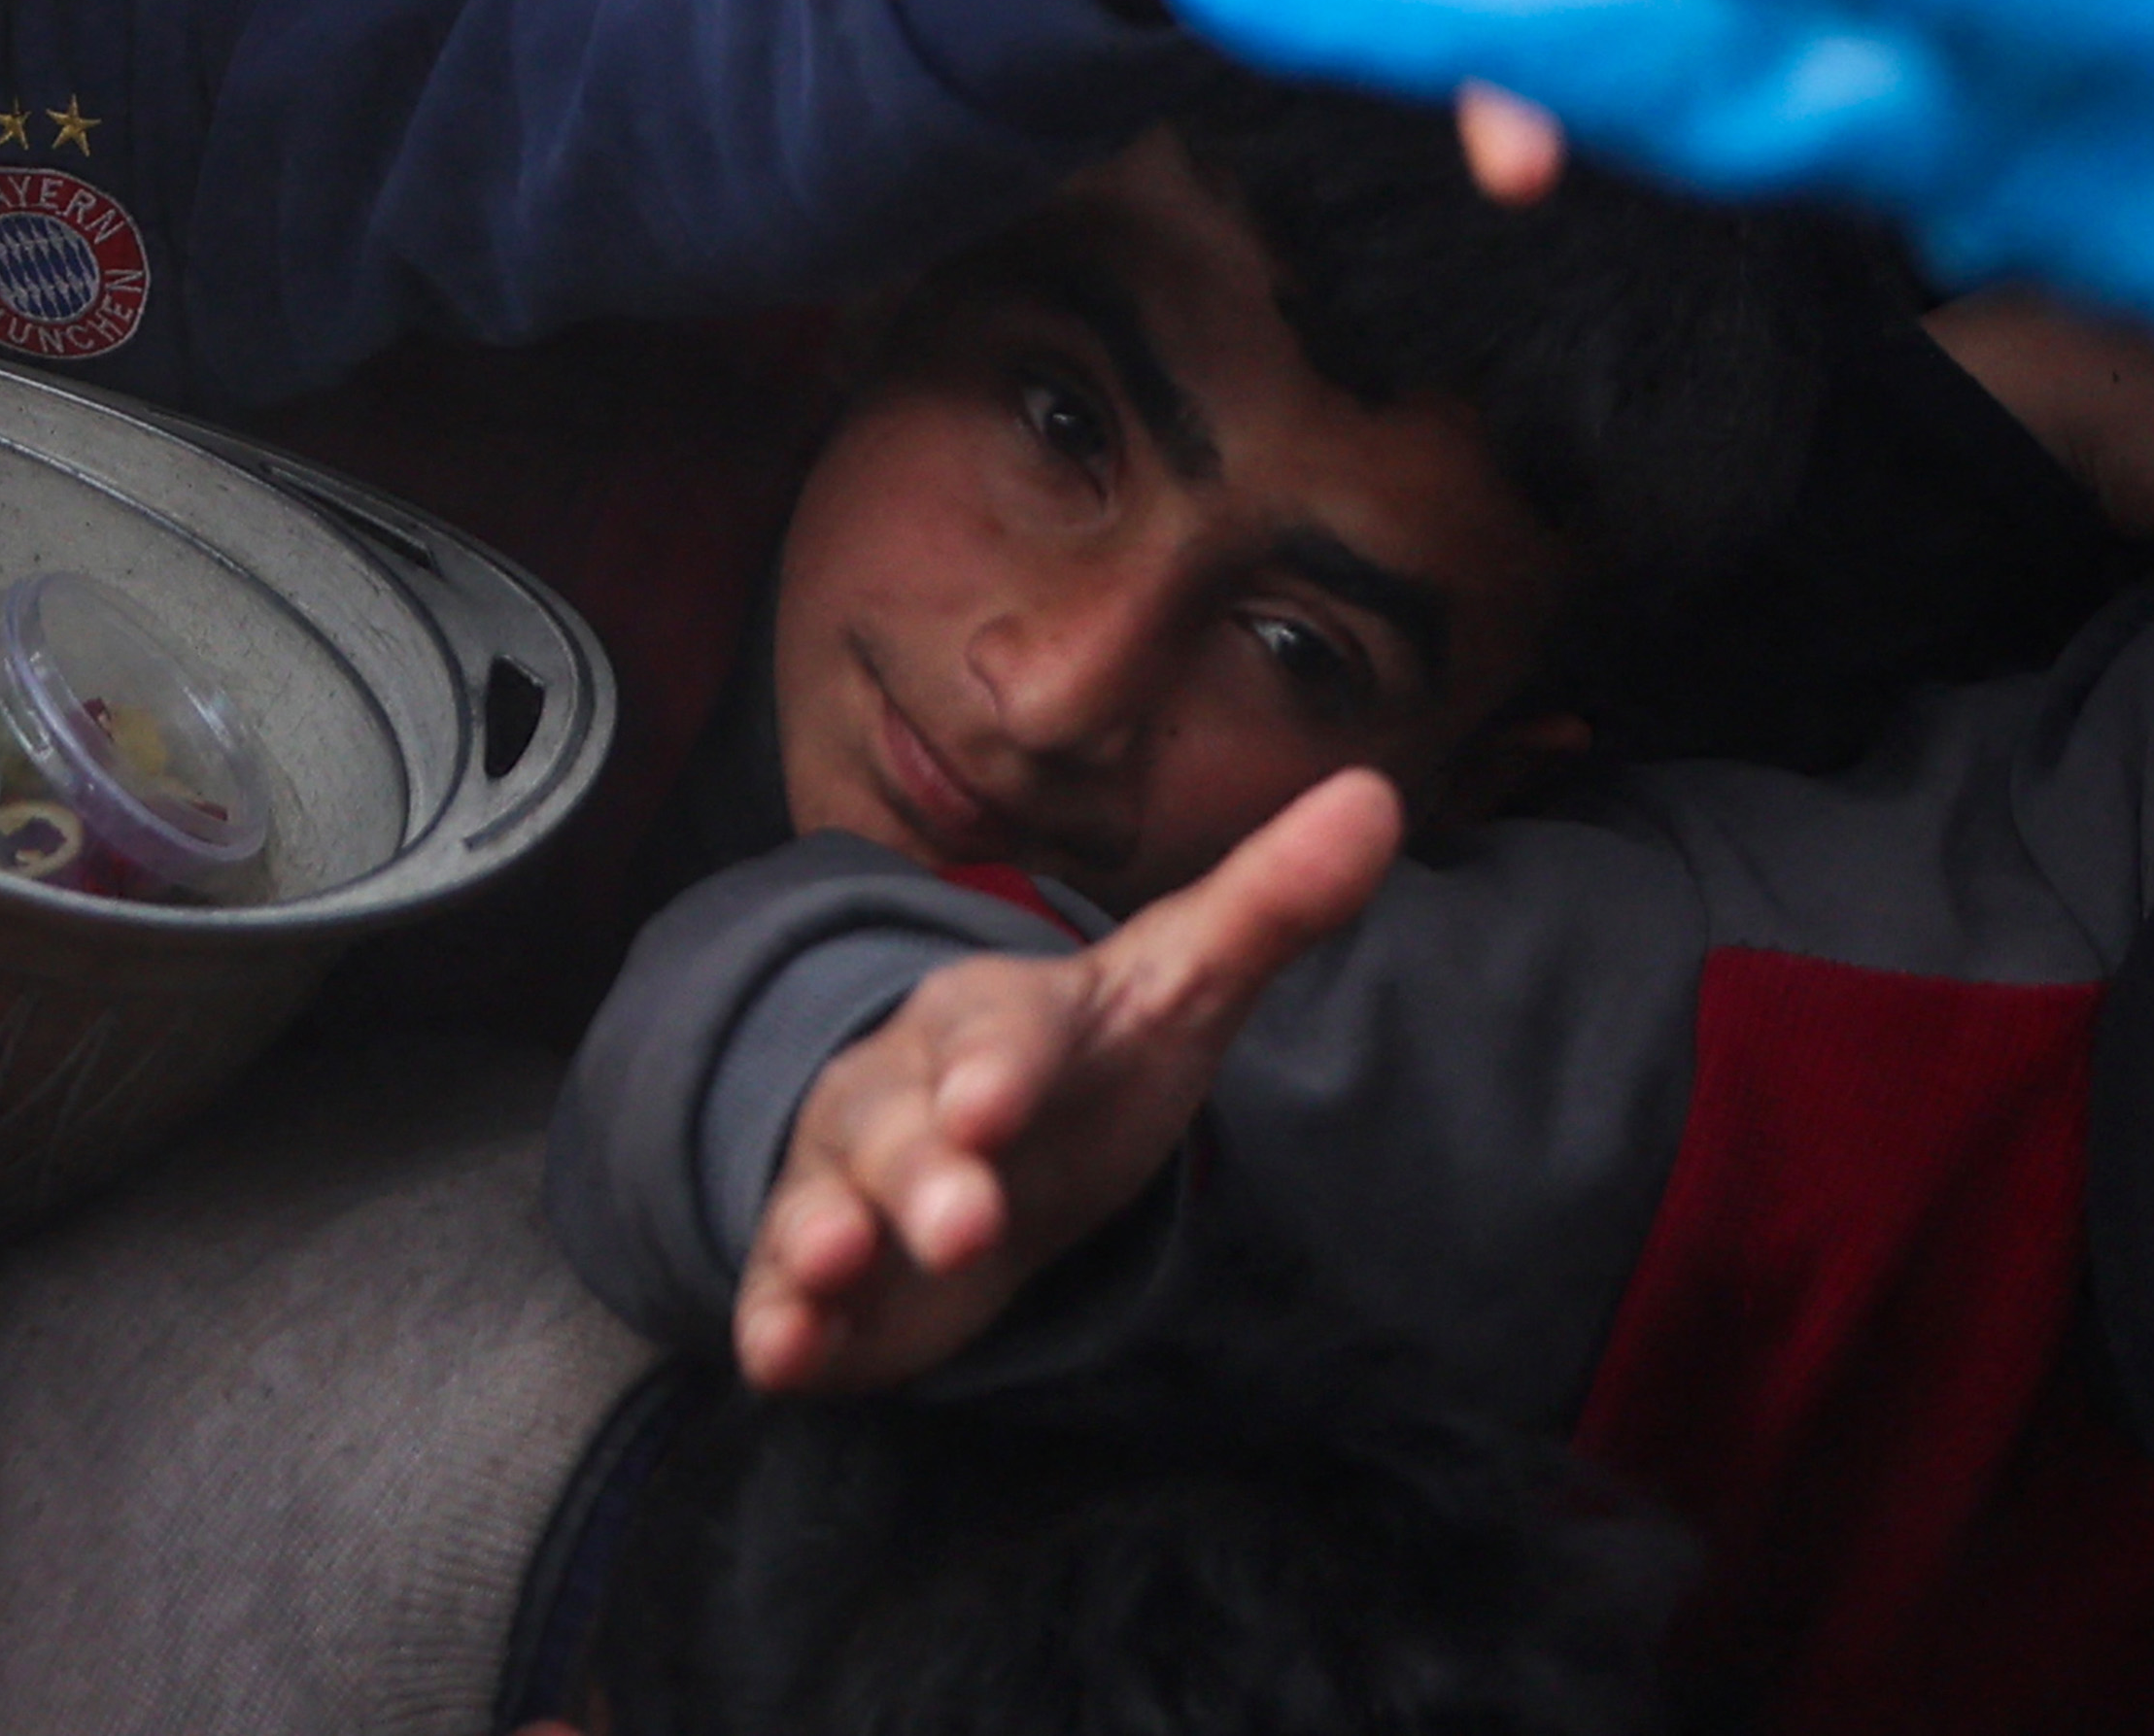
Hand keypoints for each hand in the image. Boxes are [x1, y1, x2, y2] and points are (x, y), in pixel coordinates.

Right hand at [731, 773, 1402, 1395]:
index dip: (995, 1068)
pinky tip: (776, 1358)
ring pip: (821, 1193)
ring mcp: (850, 1181)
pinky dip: (778, 1321)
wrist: (989, 1135)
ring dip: (821, 1230)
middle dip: (922, 1171)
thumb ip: (1269, 906)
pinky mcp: (822, 1275)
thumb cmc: (1093, 1064)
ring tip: (832, 1264)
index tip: (994, 1105)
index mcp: (996, 1022)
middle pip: (897, 1121)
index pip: (996, 1035)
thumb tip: (1377, 796)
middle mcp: (901, 1090)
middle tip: (962, 1223)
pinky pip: (783, 1290)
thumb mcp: (1183, 989)